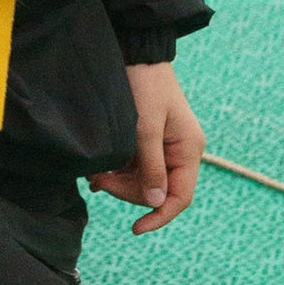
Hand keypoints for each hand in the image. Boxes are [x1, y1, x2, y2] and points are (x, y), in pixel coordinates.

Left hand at [90, 61, 203, 234]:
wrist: (136, 56)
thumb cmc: (144, 86)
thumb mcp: (145, 127)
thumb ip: (151, 166)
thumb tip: (156, 203)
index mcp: (188, 150)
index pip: (180, 196)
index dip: (160, 216)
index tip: (136, 228)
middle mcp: (180, 153)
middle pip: (157, 192)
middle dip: (128, 192)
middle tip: (99, 182)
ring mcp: (163, 149)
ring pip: (143, 183)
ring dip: (119, 183)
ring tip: (95, 176)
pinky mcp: (147, 144)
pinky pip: (135, 169)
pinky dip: (117, 173)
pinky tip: (99, 171)